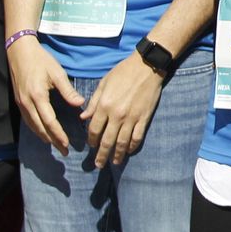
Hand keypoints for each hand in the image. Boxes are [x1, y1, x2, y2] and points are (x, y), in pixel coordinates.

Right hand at [8, 39, 84, 154]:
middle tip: (63, 151)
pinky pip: (27, 120)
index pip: (49, 121)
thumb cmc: (41, 60)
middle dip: (52, 141)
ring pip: (32, 126)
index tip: (66, 144)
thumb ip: (68, 91)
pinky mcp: (19, 101)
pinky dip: (36, 129)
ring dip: (43, 137)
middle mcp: (27, 103)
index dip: (58, 134)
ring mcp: (21, 103)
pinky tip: (43, 133)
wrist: (19, 52)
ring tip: (55, 145)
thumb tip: (80, 105)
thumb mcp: (57, 73)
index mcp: (37, 96)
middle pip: (39, 128)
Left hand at [80, 53, 165, 168]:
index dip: (91, 140)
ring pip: (122, 142)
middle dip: (102, 155)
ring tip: (115, 163)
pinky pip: (137, 136)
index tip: (91, 146)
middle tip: (98, 165)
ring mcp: (132, 117)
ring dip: (117, 155)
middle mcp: (117, 115)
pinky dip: (133, 146)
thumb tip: (84, 118)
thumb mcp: (103, 83)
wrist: (146, 66)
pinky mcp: (144, 117)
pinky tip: (129, 151)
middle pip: (107, 140)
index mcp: (104, 106)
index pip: (94, 129)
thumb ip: (93, 102)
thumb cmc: (123, 72)